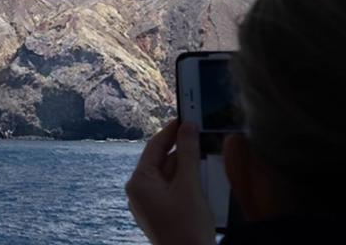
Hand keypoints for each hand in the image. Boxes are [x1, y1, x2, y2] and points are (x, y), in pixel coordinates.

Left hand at [125, 119, 214, 244]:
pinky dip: (187, 183)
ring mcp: (149, 206)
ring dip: (187, 168)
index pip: (154, 147)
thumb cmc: (187, 228)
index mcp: (138, 183)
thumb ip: (189, 153)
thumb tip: (188, 127)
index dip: (171, 130)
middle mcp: (139, 193)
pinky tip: (203, 180)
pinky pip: (173, 191)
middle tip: (201, 135)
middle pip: (162, 162)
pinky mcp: (161, 215)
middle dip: (183, 151)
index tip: (186, 117)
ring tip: (206, 156)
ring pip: (169, 177)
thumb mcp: (190, 185)